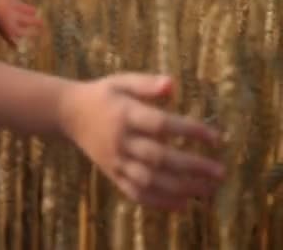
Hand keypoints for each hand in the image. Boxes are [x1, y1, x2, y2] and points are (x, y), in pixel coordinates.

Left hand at [0, 0, 43, 46]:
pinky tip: (19, 47)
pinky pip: (12, 36)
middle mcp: (6, 12)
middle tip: (41, 22)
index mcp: (6, 0)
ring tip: (39, 32)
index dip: (26, 9)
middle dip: (30, 20)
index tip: (35, 10)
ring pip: (18, 29)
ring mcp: (5, 20)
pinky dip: (15, 41)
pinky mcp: (5, 26)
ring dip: (29, 31)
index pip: (17, 6)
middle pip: (20, 18)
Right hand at [60, 74, 224, 210]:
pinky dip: (159, 202)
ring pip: (149, 180)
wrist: (68, 114)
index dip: (189, 131)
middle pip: (158, 157)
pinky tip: (183, 205)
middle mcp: (120, 140)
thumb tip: (173, 85)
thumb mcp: (121, 81)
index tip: (216, 138)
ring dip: (180, 188)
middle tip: (220, 172)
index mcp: (125, 114)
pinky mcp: (112, 173)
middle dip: (191, 166)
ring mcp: (115, 160)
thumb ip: (146, 83)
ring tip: (207, 190)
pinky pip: (135, 192)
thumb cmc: (102, 95)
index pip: (161, 124)